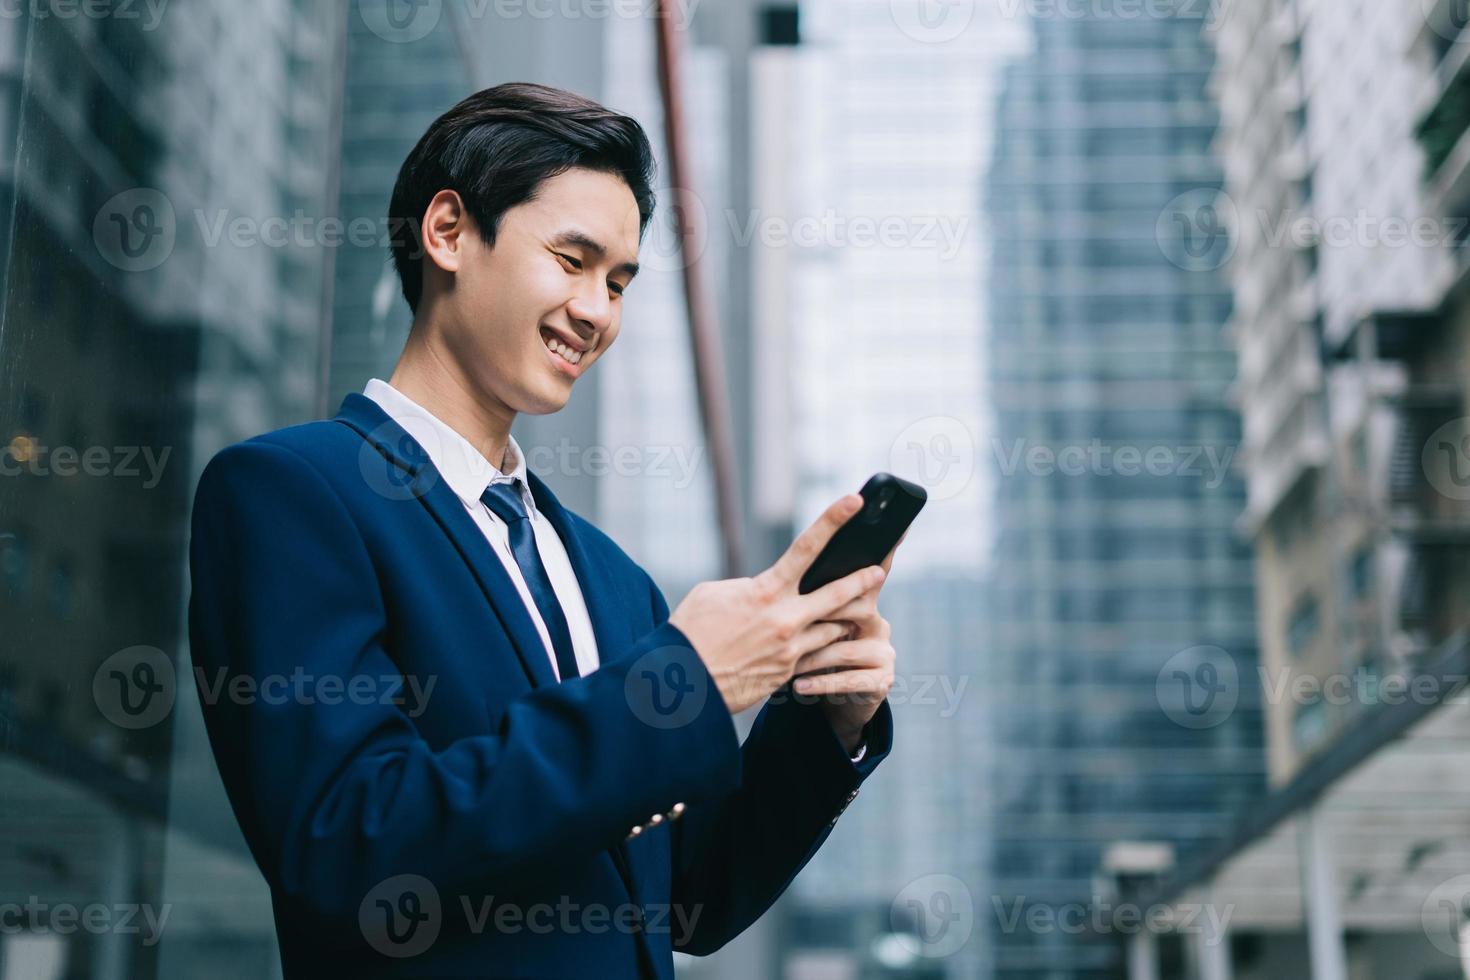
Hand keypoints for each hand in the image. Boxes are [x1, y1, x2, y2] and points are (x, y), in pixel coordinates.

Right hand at [668, 495, 885, 714]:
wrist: (680, 685)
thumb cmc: (690, 632)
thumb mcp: (713, 594)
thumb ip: (748, 587)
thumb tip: (766, 588)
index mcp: (765, 591)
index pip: (807, 547)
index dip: (833, 520)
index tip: (854, 501)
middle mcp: (785, 619)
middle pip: (837, 594)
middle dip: (861, 581)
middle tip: (878, 572)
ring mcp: (790, 650)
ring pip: (832, 630)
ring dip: (840, 620)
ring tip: (850, 613)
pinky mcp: (787, 675)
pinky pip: (814, 657)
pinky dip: (820, 648)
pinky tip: (823, 645)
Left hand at [789, 533, 902, 751]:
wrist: (838, 701)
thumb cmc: (817, 655)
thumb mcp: (809, 625)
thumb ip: (803, 598)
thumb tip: (776, 578)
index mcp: (862, 601)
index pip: (873, 569)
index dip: (884, 547)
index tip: (888, 521)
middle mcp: (878, 622)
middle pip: (859, 604)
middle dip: (833, 605)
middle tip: (806, 611)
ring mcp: (883, 652)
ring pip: (846, 647)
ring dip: (814, 657)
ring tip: (790, 665)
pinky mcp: (881, 681)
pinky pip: (850, 679)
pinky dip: (821, 683)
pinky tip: (799, 686)